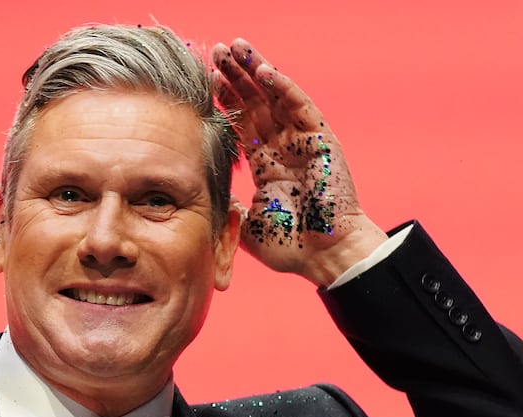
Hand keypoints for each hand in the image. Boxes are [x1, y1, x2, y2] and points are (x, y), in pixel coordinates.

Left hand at [212, 38, 386, 285]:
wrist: (324, 257)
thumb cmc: (290, 246)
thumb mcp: (247, 222)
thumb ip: (230, 203)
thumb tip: (206, 190)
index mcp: (267, 165)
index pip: (242, 124)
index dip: (225, 101)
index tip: (204, 80)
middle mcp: (283, 148)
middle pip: (256, 103)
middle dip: (235, 77)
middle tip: (214, 52)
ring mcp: (303, 142)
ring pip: (275, 97)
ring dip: (255, 71)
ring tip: (234, 47)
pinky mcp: (322, 141)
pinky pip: (301, 107)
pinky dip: (283, 87)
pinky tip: (263, 69)